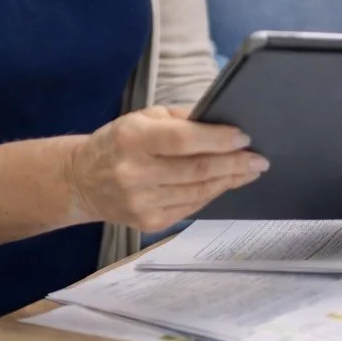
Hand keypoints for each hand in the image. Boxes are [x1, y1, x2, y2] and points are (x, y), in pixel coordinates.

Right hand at [68, 105, 268, 232]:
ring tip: (249, 170)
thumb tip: (223, 123)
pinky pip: (191, 207)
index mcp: (132, 139)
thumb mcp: (142, 118)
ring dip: (229, 180)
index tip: (244, 137)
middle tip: (259, 159)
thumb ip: (182, 119)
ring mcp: (141, 202)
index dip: (218, 140)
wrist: (82, 181)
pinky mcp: (148, 222)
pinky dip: (212, 194)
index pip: (183, 140)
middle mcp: (134, 173)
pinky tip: (225, 183)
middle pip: (197, 170)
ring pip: (198, 192)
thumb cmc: (118, 143)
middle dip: (234, 163)